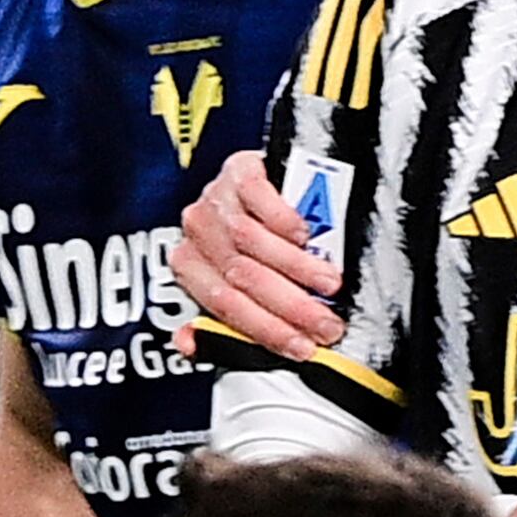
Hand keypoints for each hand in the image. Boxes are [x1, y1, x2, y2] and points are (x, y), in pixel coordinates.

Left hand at [170, 157, 339, 357]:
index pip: (225, 306)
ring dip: (295, 266)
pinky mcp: (238, 169)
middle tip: (326, 322)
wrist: (272, 184)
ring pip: (250, 239)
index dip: (268, 330)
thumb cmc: (256, 244)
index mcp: (191, 266)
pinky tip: (304, 234)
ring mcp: (216, 197)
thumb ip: (227, 319)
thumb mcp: (244, 283)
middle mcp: (198, 232)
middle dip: (291, 306)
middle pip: (242, 276)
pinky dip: (282, 219)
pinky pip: (255, 196)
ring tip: (327, 282)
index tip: (304, 346)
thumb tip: (189, 344)